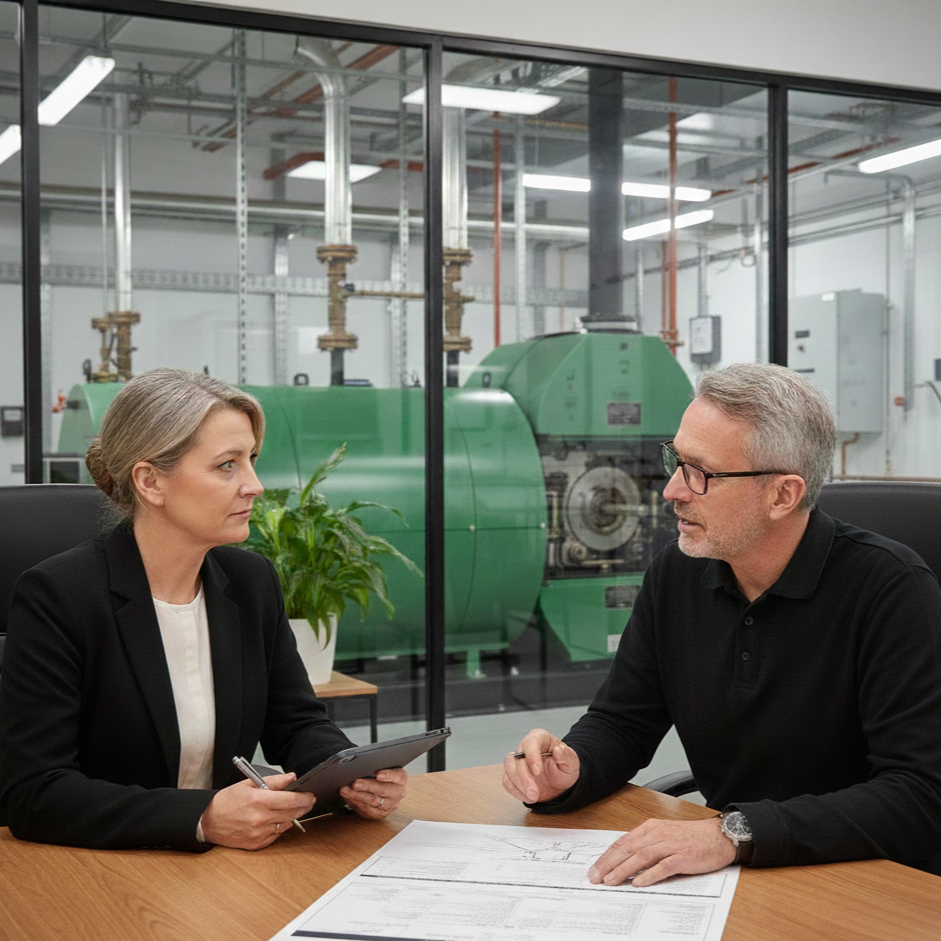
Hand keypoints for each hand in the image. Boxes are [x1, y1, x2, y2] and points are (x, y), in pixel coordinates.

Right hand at [200, 772, 314, 849]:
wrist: (209, 821)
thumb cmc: (227, 801)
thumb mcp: (249, 784)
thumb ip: (273, 781)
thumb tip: (291, 777)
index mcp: (259, 801)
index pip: (291, 800)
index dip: (305, 797)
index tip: (310, 794)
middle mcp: (260, 819)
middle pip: (293, 813)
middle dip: (304, 806)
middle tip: (308, 800)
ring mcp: (259, 834)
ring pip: (287, 824)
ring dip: (292, 816)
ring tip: (289, 808)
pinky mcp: (257, 844)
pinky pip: (277, 834)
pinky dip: (279, 826)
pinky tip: (275, 819)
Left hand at [340, 767, 406, 818]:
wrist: (382, 791)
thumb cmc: (379, 775)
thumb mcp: (381, 768)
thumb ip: (374, 767)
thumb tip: (359, 766)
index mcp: (401, 778)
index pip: (398, 776)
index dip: (388, 775)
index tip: (377, 774)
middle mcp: (399, 792)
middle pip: (383, 789)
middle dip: (367, 786)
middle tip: (354, 783)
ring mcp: (391, 805)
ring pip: (373, 801)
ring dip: (357, 796)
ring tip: (345, 790)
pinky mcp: (381, 814)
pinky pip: (368, 810)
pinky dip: (356, 803)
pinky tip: (348, 797)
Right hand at [502, 729, 579, 804]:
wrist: (559, 784)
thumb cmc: (564, 769)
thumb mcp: (572, 763)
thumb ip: (567, 756)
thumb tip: (558, 750)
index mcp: (541, 738)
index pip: (531, 742)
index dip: (532, 756)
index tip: (537, 772)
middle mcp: (526, 747)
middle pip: (517, 758)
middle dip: (525, 778)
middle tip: (535, 793)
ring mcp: (517, 760)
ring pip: (509, 768)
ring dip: (518, 784)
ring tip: (533, 797)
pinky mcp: (512, 774)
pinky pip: (507, 781)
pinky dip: (516, 791)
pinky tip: (528, 797)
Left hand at [588, 817, 735, 887]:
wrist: (719, 836)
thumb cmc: (692, 837)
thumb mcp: (664, 835)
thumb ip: (646, 844)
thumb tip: (625, 860)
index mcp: (651, 828)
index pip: (623, 842)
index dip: (607, 856)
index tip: (595, 868)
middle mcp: (658, 834)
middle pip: (628, 849)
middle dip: (609, 864)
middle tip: (595, 877)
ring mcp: (670, 845)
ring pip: (641, 856)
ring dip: (624, 869)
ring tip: (611, 881)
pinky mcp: (683, 857)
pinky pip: (663, 866)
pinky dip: (649, 874)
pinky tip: (638, 882)